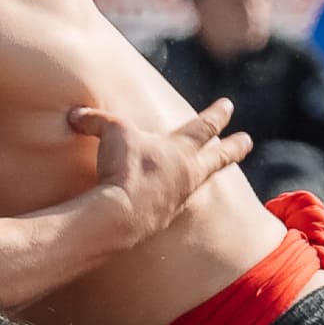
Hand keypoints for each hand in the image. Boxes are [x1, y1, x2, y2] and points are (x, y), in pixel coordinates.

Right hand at [75, 98, 247, 235]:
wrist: (122, 214)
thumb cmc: (124, 169)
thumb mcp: (111, 134)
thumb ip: (95, 120)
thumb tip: (75, 114)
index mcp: (181, 149)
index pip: (205, 126)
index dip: (217, 114)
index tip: (229, 105)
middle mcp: (188, 174)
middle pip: (218, 157)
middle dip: (234, 147)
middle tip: (248, 141)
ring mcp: (179, 198)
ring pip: (200, 182)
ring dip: (206, 174)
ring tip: (210, 172)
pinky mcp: (164, 219)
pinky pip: (175, 204)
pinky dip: (176, 198)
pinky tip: (172, 200)